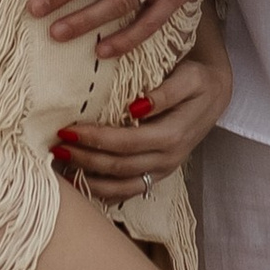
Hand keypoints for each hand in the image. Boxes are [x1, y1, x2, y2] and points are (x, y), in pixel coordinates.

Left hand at [54, 18, 231, 201]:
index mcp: (173, 136)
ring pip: (120, 187)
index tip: (68, 129)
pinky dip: (101, 191)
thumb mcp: (189, 78)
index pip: (127, 142)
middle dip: (83, 158)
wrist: (214, 95)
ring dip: (88, 179)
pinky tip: (78, 182)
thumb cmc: (198, 81)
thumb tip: (136, 106)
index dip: (95, 139)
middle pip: (118, 167)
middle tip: (55, 146)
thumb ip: (165, 93)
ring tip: (59, 167)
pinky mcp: (156, 174)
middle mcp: (167, 159)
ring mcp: (161, 171)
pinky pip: (126, 191)